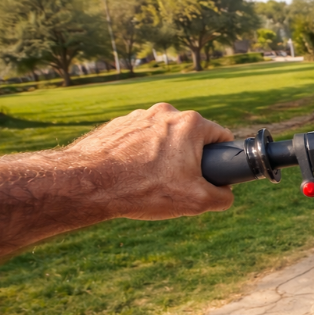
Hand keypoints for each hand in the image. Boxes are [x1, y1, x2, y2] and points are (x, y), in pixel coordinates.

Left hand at [66, 103, 234, 219]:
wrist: (88, 185)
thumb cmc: (144, 190)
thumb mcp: (196, 201)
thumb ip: (222, 197)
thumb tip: (225, 193)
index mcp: (190, 124)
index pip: (222, 137)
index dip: (222, 158)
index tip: (212, 175)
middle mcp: (166, 112)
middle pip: (191, 138)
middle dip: (189, 159)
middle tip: (178, 184)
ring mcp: (138, 116)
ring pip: (164, 139)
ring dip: (164, 157)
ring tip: (150, 182)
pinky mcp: (117, 125)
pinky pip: (139, 140)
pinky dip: (140, 156)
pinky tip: (132, 175)